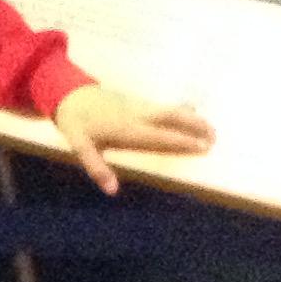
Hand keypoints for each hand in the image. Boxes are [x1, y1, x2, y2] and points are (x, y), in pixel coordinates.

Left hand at [52, 83, 214, 194]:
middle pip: (170, 116)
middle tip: (215, 137)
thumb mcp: (79, 145)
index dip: (181, 141)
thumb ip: (96, 167)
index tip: (203, 147)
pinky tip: (189, 109)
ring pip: (168, 108)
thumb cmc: (75, 121)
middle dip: (193, 125)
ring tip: (211, 128)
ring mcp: (136, 104)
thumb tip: (113, 190)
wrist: (65, 91)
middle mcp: (136, 114)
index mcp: (126, 128)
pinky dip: (178, 108)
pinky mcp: (134, 98)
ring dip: (190, 117)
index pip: (160, 136)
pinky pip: (160, 104)